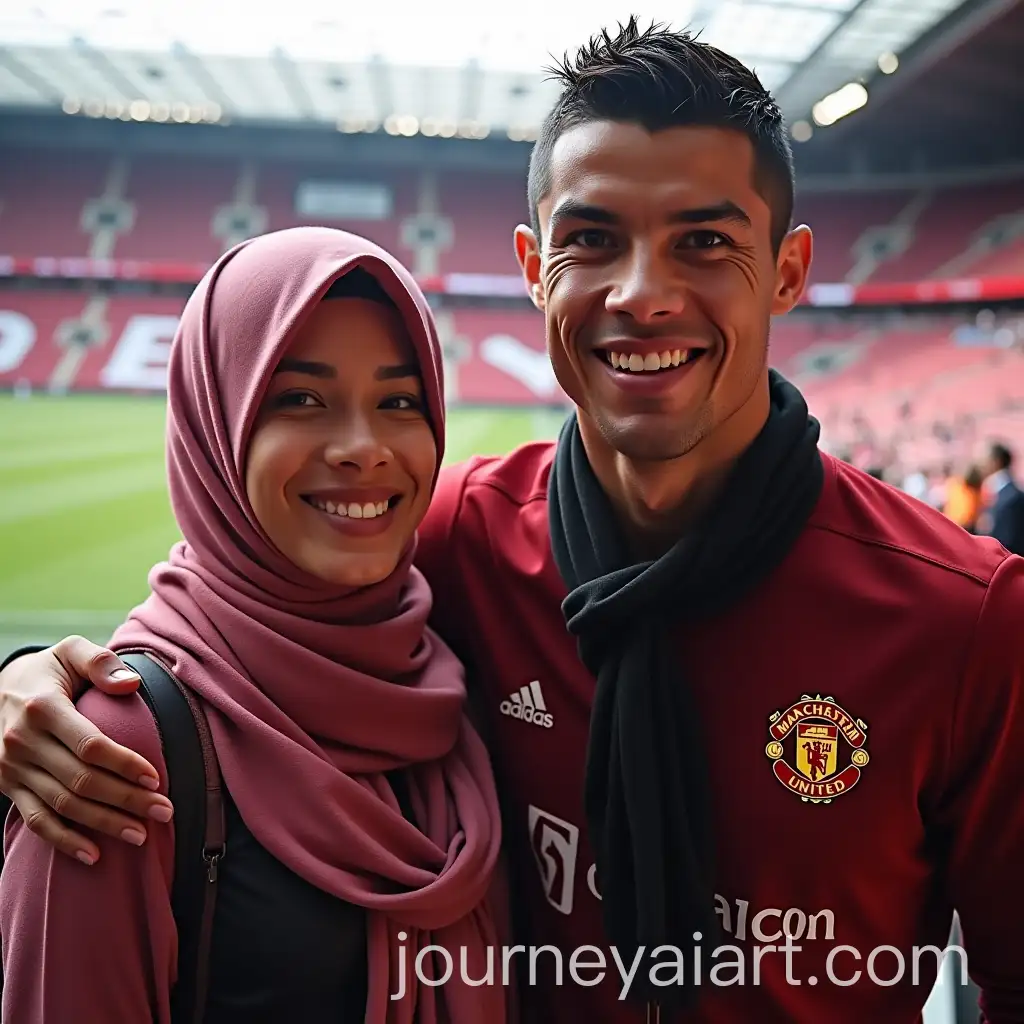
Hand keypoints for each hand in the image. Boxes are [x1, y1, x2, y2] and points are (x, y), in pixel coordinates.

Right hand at [0, 636, 173, 863]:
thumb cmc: (47, 670)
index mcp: (43, 708)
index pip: (89, 745)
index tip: (157, 778)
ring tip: (142, 835)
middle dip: (126, 800)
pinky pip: (36, 821)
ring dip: (104, 824)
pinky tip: (94, 855)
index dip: (124, 764)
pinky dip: (64, 841)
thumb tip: (132, 684)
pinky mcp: (7, 787)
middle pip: (81, 781)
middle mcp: (22, 742)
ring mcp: (12, 768)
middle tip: (165, 811)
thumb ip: (100, 662)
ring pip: (62, 805)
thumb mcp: (69, 651)